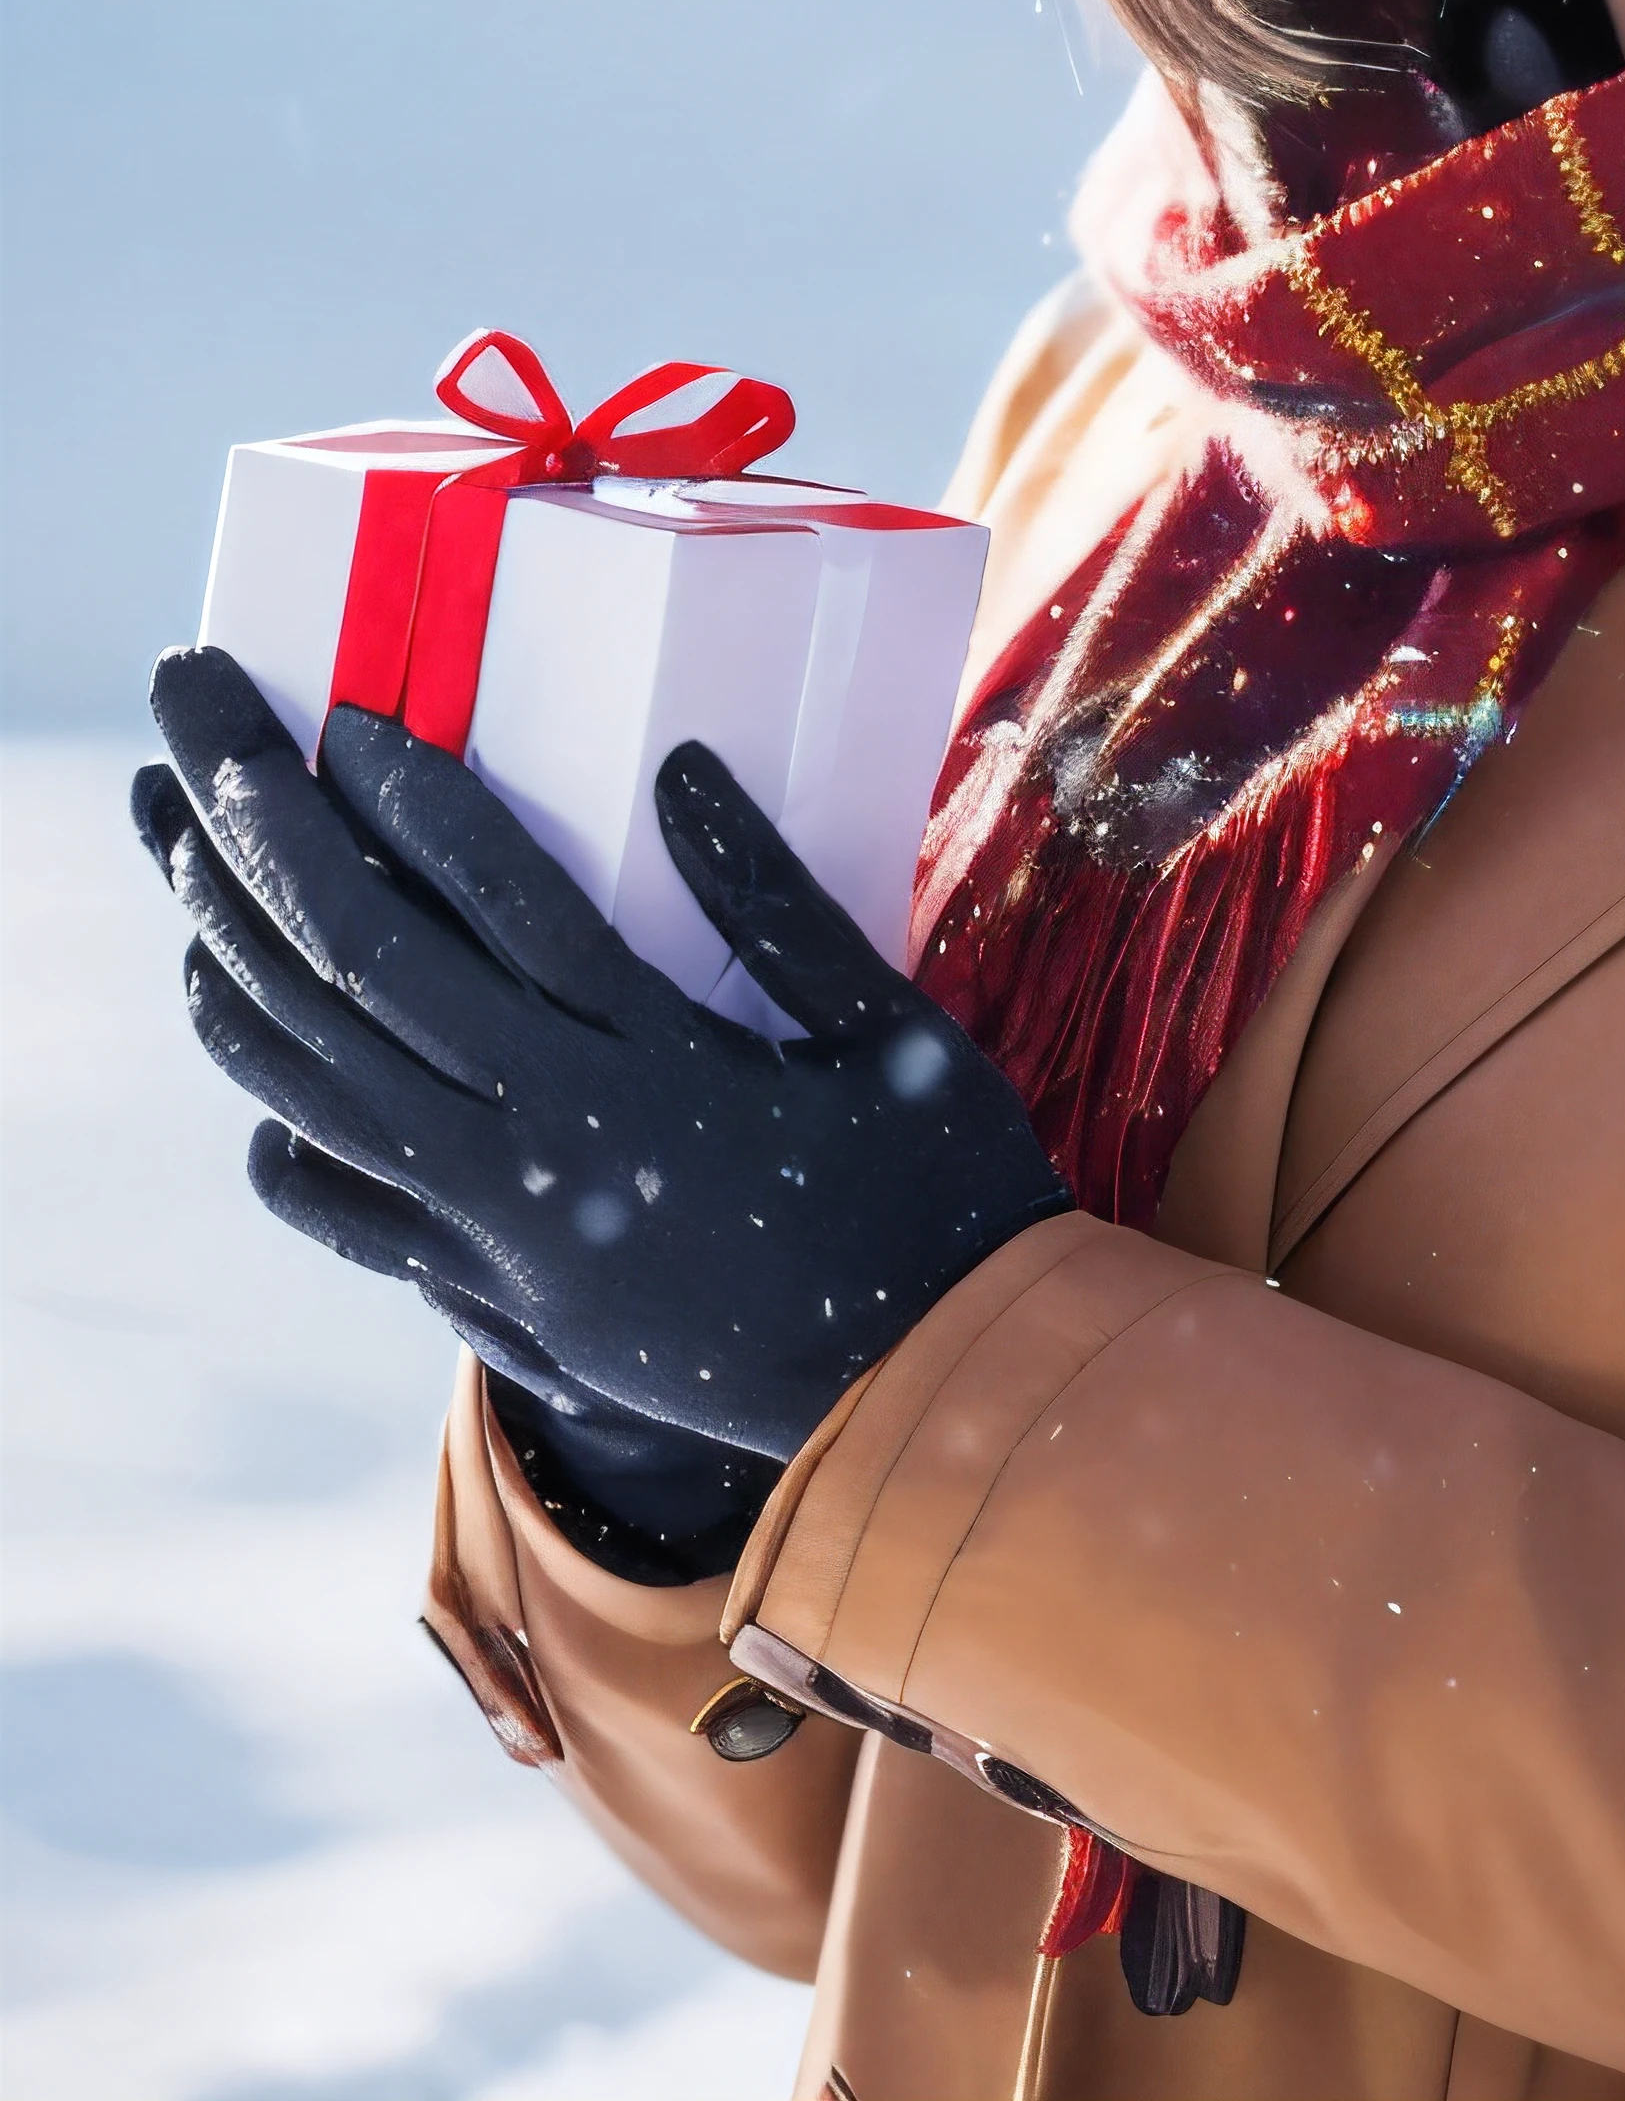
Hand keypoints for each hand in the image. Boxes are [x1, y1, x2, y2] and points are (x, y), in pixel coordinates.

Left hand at [135, 647, 1070, 1475]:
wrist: (934, 1410)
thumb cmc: (941, 1196)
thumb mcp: (889, 1028)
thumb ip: (777, 901)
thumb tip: (681, 766)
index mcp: (661, 1071)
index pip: (499, 901)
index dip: (413, 798)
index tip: (350, 715)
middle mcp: (555, 1153)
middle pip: (368, 971)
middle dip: (266, 835)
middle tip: (203, 727)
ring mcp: (509, 1239)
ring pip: (324, 1086)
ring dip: (237, 965)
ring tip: (182, 870)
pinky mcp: (501, 1303)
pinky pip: (352, 1213)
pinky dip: (283, 1137)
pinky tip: (253, 1080)